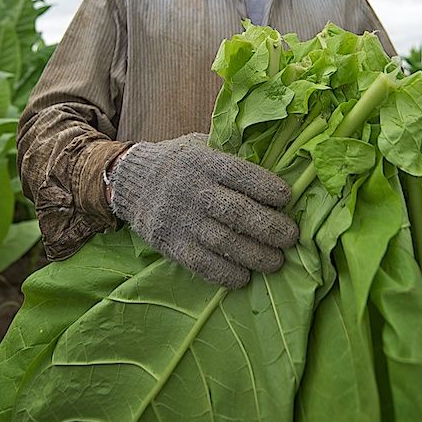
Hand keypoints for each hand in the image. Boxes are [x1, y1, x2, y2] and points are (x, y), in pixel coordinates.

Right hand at [109, 133, 298, 288]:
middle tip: (291, 237)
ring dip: (255, 256)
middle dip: (270, 227)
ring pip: (224, 242)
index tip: (287, 198)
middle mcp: (194, 191)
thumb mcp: (202, 145)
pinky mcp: (171, 245)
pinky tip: (244, 276)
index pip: (241, 175)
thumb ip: (232, 154)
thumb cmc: (179, 163)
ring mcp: (181, 221)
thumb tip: (277, 164)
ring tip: (276, 261)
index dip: (267, 188)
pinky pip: (202, 265)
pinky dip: (226, 274)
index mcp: (204, 163)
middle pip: (237, 213)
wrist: (130, 181)